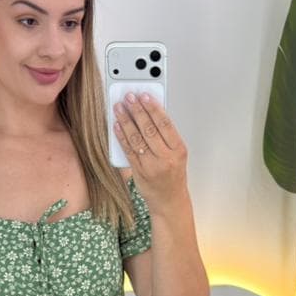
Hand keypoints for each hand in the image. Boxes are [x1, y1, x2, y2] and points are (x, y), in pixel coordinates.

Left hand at [113, 92, 188, 211]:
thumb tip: (149, 112)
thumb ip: (165, 135)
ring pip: (137, 138)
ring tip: (119, 107)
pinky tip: (117, 125)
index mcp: (178, 150)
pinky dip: (121, 136)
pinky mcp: (139, 171)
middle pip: (150, 129)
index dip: (154, 108)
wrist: (169, 200)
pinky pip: (128, 150)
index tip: (145, 95)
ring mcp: (152, 165)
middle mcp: (166, 158)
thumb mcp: (176, 153)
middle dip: (137, 111)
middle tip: (129, 97)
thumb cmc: (172, 175)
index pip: (165, 124)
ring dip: (126, 120)